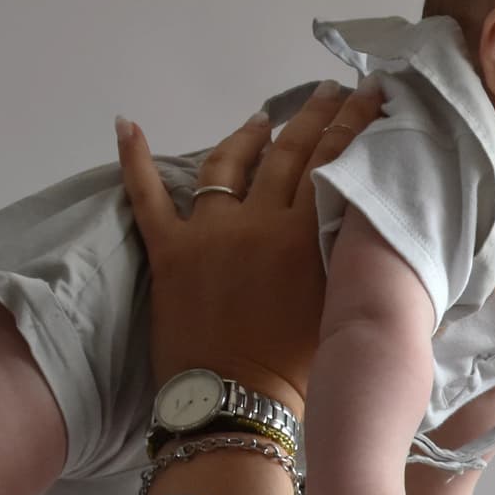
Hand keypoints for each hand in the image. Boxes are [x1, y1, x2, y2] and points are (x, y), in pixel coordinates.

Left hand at [114, 81, 386, 409]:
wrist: (234, 403)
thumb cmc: (297, 372)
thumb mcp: (338, 305)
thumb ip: (348, 255)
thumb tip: (368, 220)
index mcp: (304, 235)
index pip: (334, 161)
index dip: (353, 122)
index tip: (368, 92)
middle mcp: (257, 221)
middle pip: (288, 152)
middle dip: (313, 116)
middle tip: (329, 90)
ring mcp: (209, 232)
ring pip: (229, 164)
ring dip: (248, 135)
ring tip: (263, 116)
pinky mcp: (168, 250)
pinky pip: (146, 195)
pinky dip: (134, 158)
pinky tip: (125, 123)